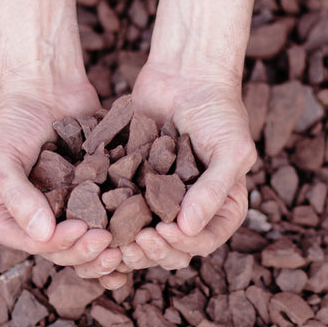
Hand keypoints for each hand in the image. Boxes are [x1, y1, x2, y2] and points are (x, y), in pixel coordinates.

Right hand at [0, 73, 115, 267]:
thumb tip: (42, 234)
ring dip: (103, 249)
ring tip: (124, 247)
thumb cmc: (13, 118)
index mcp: (5, 217)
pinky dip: (117, 228)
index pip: (33, 243)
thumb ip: (17, 196)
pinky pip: (101, 216)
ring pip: (83, 240)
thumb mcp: (0, 157)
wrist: (43, 87)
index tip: (82, 230)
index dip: (59, 244)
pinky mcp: (88, 195)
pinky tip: (135, 232)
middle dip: (85, 250)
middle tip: (109, 242)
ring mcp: (62, 208)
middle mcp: (34, 219)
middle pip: (61, 248)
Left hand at [122, 61, 255, 269]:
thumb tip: (188, 229)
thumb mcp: (231, 150)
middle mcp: (189, 208)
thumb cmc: (218, 111)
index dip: (183, 245)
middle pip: (172, 247)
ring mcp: (159, 198)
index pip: (203, 241)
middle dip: (153, 251)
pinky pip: (122, 211)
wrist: (185, 75)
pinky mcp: (133, 183)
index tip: (162, 233)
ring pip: (144, 236)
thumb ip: (214, 191)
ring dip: (129, 246)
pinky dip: (111, 223)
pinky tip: (97, 224)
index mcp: (219, 206)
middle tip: (134, 243)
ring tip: (113, 242)